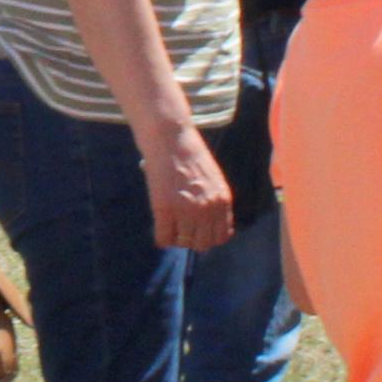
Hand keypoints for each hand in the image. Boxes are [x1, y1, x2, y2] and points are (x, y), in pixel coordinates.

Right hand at [140, 124, 234, 251]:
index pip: (221, 237)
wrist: (170, 137)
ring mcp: (186, 209)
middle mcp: (207, 207)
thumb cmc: (188, 154)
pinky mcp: (165, 207)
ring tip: (169, 226)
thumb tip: (209, 228)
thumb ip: (215, 202)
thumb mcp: (213, 178)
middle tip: (181, 228)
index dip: (208, 236)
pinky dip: (161, 238)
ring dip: (176, 238)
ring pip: (183, 243)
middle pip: (202, 244)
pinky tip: (159, 228)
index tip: (196, 230)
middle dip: (191, 239)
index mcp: (222, 200)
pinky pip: (164, 238)